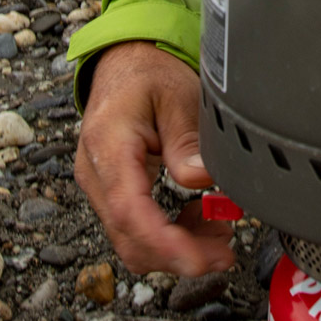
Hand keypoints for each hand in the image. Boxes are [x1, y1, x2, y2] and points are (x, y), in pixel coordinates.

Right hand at [74, 40, 234, 275]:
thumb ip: (187, 141)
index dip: (167, 244)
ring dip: (175, 249)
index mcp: (109, 146)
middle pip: (129, 239)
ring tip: (217, 233)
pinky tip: (195, 221)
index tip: (202, 259)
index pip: (130, 212)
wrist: (124, 62)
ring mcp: (99, 186)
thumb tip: (202, 180)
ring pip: (130, 242)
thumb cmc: (149, 73)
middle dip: (179, 255)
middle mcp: (96, 172)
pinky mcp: (109, 192)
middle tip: (225, 252)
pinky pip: (132, 229)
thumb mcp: (178, 96)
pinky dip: (165, 236)